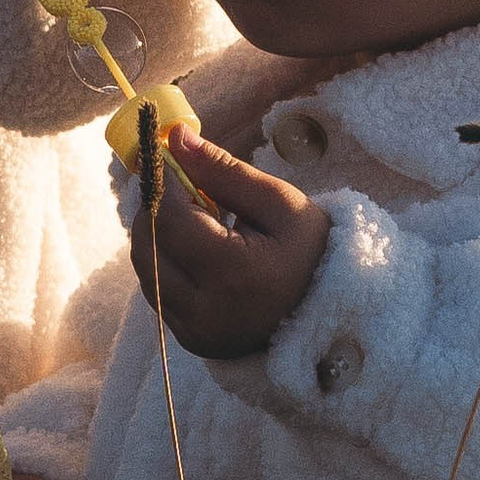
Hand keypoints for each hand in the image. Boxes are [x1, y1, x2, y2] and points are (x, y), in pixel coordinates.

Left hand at [131, 128, 330, 358]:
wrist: (334, 312)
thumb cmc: (312, 252)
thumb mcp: (280, 204)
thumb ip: (224, 171)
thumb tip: (176, 138)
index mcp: (233, 274)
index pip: (168, 218)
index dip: (160, 181)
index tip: (167, 155)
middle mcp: (205, 311)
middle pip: (147, 244)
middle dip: (156, 207)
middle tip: (182, 185)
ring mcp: (194, 331)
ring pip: (145, 268)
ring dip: (158, 234)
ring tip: (196, 218)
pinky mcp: (191, 341)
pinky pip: (158, 291)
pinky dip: (166, 262)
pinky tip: (198, 249)